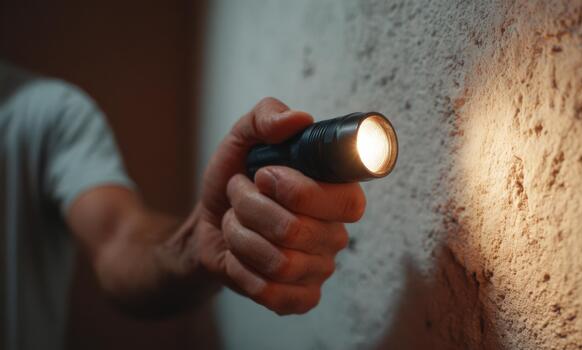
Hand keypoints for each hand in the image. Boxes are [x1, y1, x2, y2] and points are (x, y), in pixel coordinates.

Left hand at [189, 97, 365, 314]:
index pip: (345, 201)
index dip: (299, 190)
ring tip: (235, 222)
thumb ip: (267, 116)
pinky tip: (239, 255)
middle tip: (239, 194)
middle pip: (296, 230)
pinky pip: (271, 292)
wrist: (208, 224)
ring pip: (278, 261)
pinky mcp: (300, 298)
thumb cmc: (235, 179)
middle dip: (250, 207)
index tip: (265, 175)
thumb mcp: (243, 138)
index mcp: (338, 194)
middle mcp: (336, 233)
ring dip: (240, 236)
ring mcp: (320, 269)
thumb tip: (298, 119)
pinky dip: (240, 269)